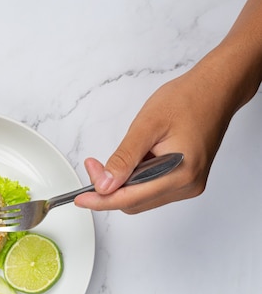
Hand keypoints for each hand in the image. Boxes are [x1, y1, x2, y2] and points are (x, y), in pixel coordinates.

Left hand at [74, 69, 226, 213]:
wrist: (214, 90)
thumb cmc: (187, 100)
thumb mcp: (146, 126)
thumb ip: (123, 158)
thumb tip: (104, 185)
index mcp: (180, 174)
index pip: (129, 199)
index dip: (101, 199)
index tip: (80, 198)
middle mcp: (187, 186)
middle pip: (133, 203)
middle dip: (109, 189)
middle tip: (94, 166)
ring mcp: (188, 185)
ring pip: (141, 199)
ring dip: (123, 184)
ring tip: (125, 155)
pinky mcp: (185, 180)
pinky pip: (151, 190)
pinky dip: (136, 180)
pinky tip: (137, 160)